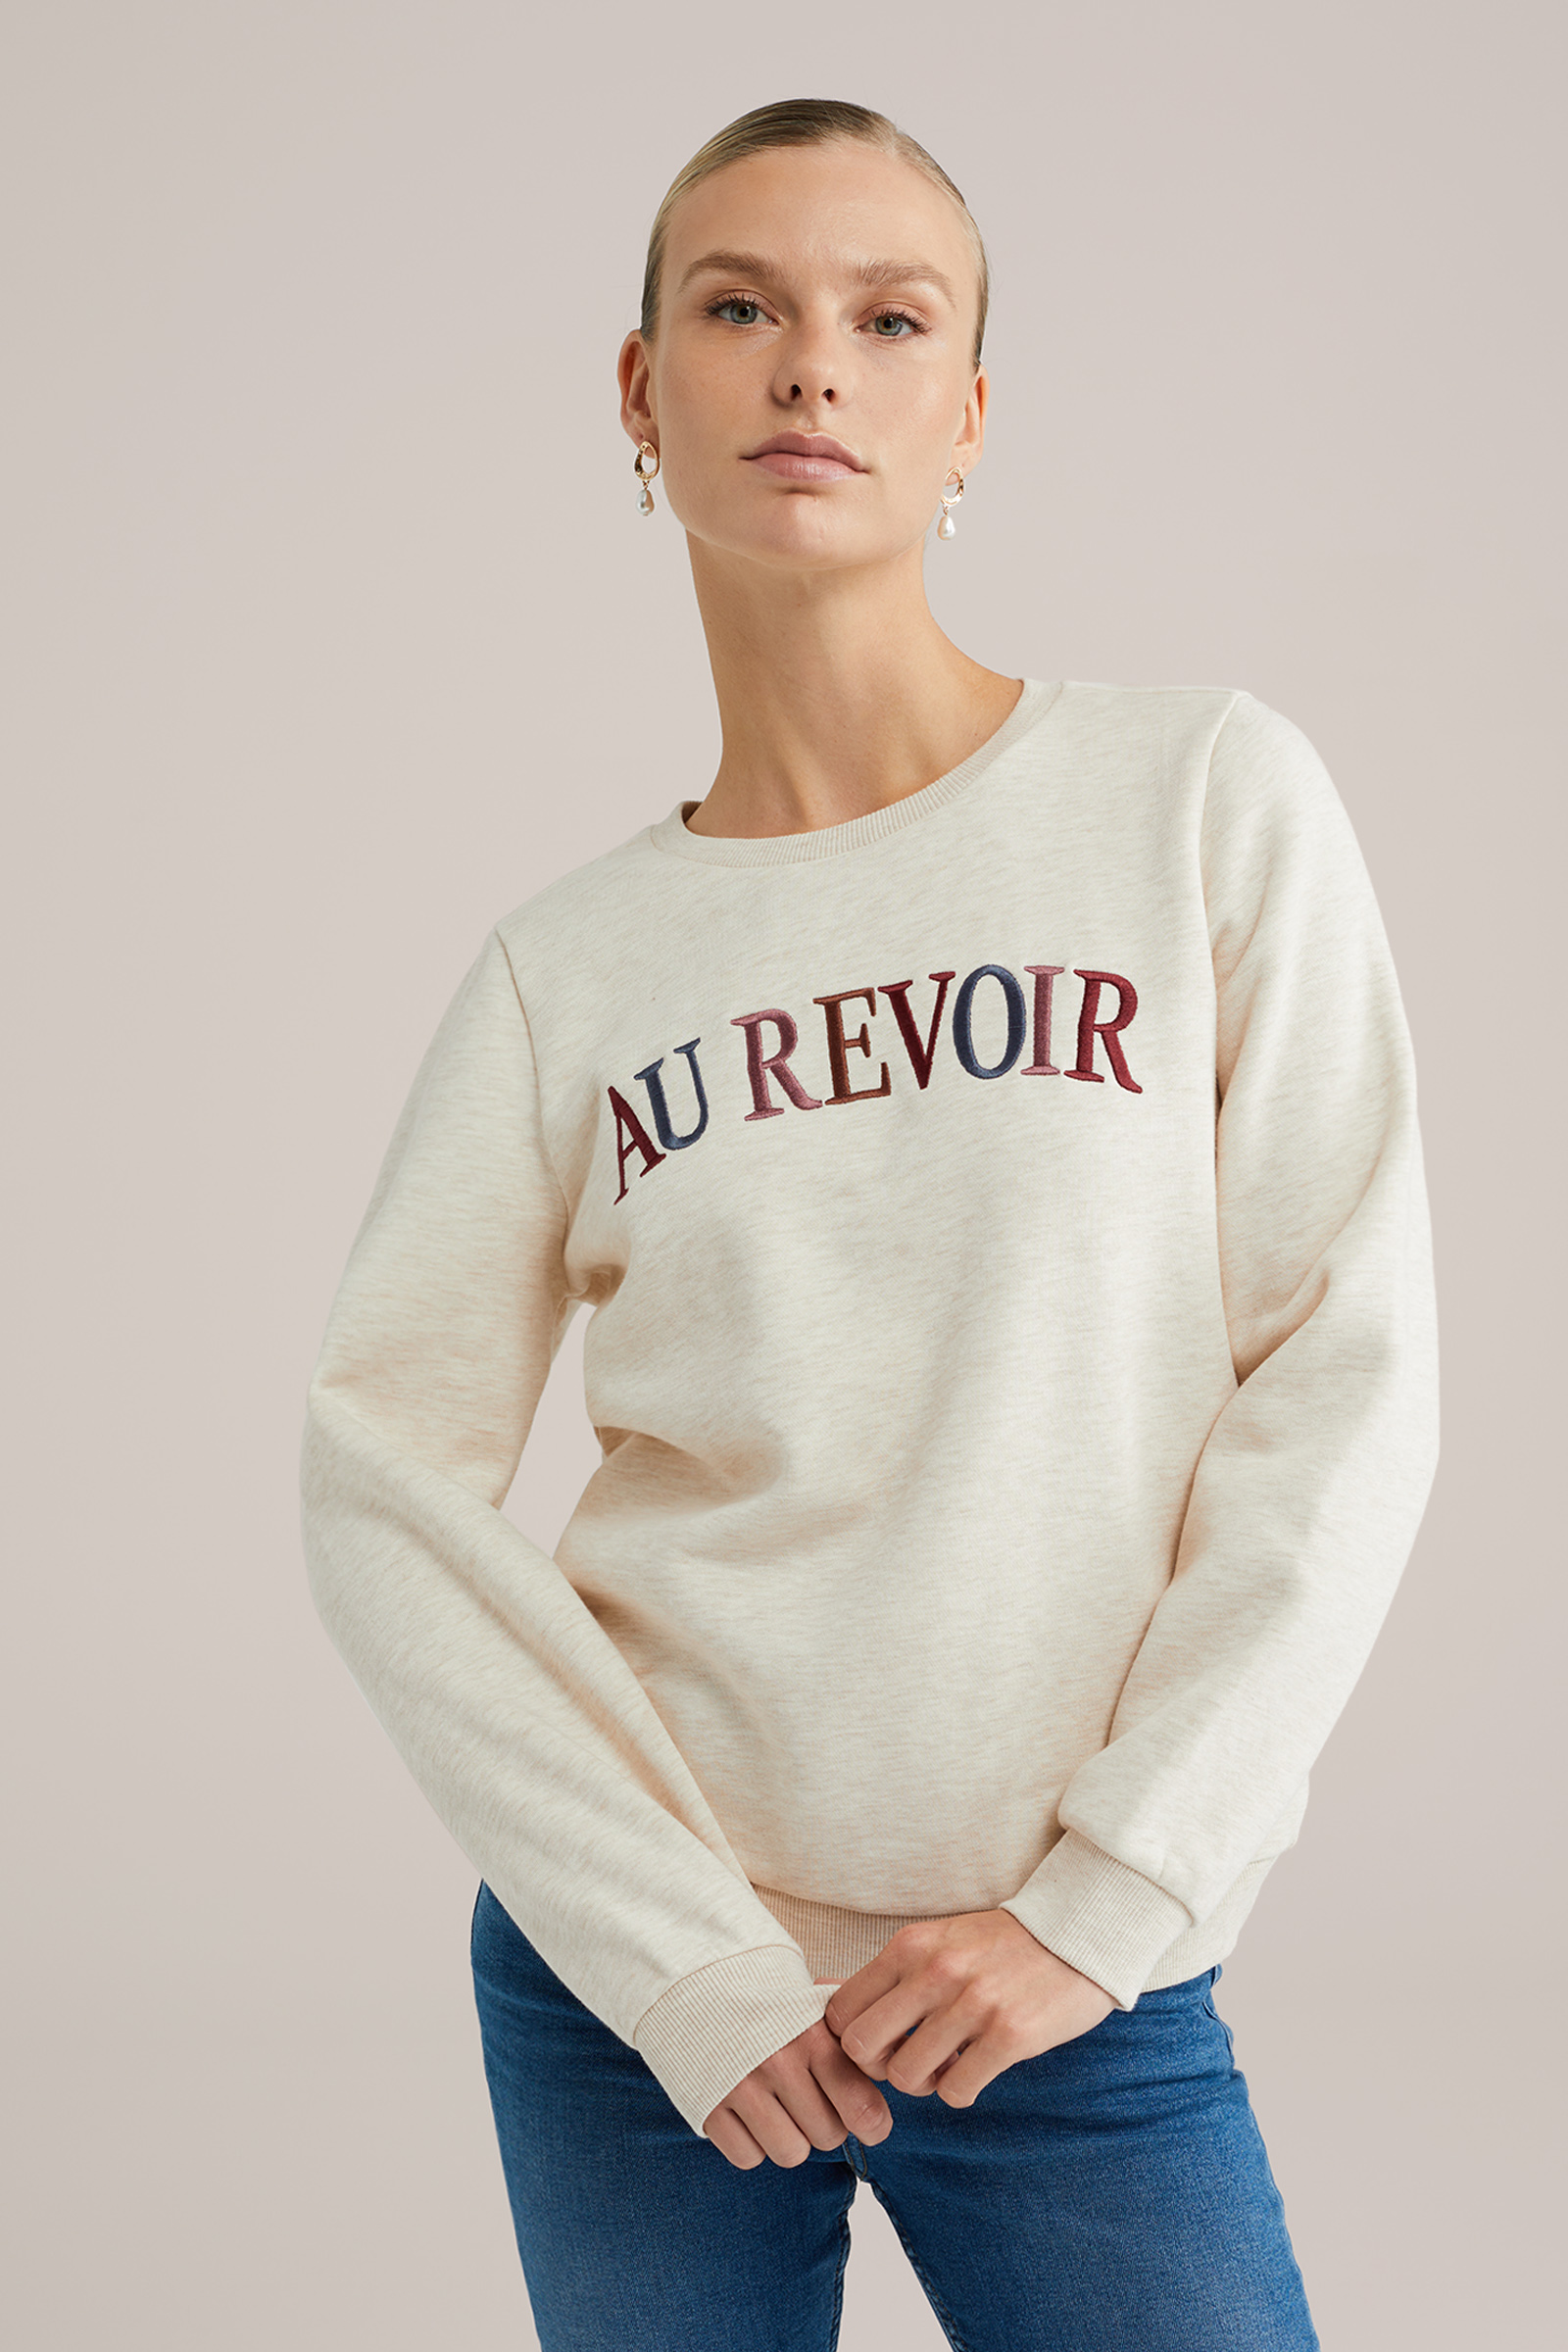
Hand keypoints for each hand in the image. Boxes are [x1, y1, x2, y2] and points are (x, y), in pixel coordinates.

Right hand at [702, 1999, 893, 2170]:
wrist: (697, 1978)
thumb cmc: (767, 1999)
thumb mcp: (812, 2004)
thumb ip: (850, 2033)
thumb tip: (897, 2053)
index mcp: (812, 2035)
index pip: (861, 2105)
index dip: (872, 2123)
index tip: (871, 2124)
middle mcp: (779, 2061)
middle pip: (828, 2136)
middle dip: (825, 2125)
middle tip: (809, 2100)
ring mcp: (741, 2085)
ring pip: (791, 2152)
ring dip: (789, 2138)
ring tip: (779, 2108)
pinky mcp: (708, 2104)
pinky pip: (747, 2156)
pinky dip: (750, 2143)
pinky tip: (747, 2113)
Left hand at [823, 1909, 1114, 2108]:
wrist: (1076, 1933)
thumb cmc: (1000, 1944)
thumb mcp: (938, 1940)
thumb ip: (894, 1973)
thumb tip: (836, 2008)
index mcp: (910, 1946)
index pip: (842, 2009)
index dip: (852, 2037)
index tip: (880, 2041)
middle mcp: (935, 1972)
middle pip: (862, 2048)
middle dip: (880, 2066)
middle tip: (908, 2059)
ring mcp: (972, 2004)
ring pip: (906, 2076)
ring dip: (924, 2082)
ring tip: (947, 2064)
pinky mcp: (1010, 2035)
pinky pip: (955, 2092)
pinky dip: (960, 2089)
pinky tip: (977, 2067)